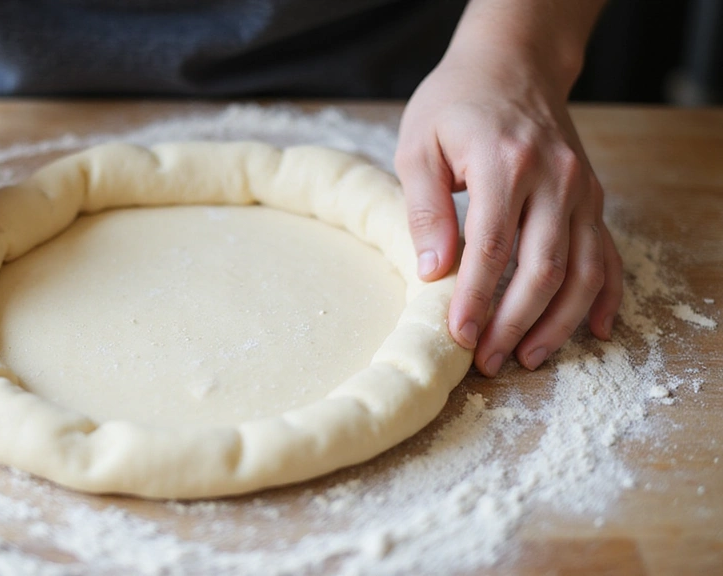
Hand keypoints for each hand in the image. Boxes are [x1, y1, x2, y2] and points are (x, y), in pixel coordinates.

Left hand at [394, 26, 621, 376]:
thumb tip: (431, 271)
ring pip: (581, 269)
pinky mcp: (591, 198)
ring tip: (528, 357)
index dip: (476, 296)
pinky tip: (593, 330)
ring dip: (558, 321)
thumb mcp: (419, 145)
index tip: (459, 335)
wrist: (512, 64)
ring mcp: (580, 189)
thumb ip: (424, 208)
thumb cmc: (455, 104)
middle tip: (488, 360)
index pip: (493, 246)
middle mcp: (554, 179)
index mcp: (506, 164)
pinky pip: (607, 254)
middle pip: (543, 267)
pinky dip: (603, 295)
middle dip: (515, 321)